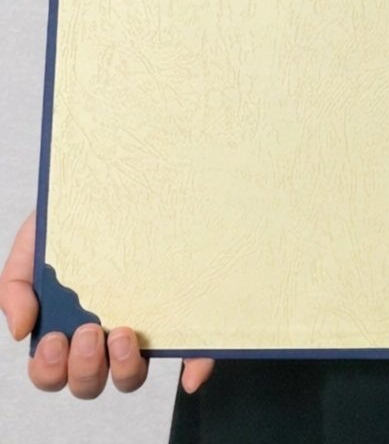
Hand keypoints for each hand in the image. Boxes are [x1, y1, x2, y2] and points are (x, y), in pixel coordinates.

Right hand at [0, 211, 213, 397]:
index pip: (53, 371)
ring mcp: (140, 330)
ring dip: (125, 368)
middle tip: (89, 332)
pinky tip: (192, 375)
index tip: (55, 338)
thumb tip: (22, 330)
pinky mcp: (176, 318)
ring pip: (130, 376)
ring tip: (124, 333)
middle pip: (89, 381)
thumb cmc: (71, 221)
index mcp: (65, 327)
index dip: (50, 369)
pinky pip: (190, 354)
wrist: (113, 183)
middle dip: (85, 367)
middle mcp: (101, 337)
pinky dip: (194, 369)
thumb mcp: (33, 244)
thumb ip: (15, 285)